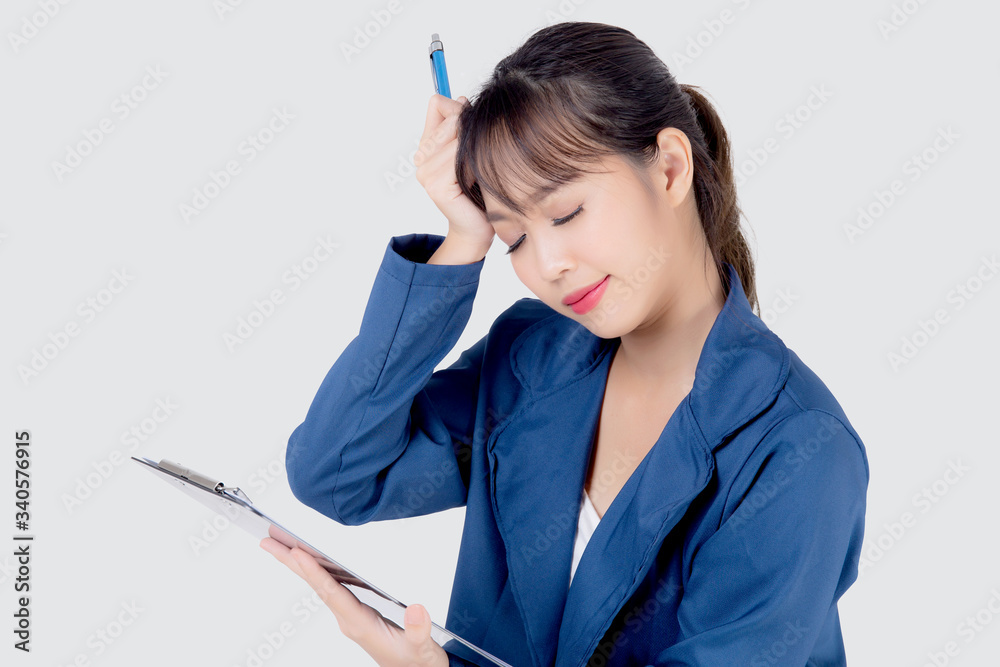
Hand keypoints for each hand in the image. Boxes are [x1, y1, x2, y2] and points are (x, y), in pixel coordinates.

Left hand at [259, 537, 448, 666]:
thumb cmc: (417, 663)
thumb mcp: (422, 650)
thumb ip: (418, 630)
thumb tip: (416, 609)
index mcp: (360, 625)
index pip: (332, 594)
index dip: (314, 572)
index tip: (296, 553)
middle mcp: (350, 620)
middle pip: (316, 586)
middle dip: (291, 562)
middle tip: (269, 540)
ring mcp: (351, 617)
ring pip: (321, 585)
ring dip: (302, 564)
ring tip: (284, 542)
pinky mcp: (356, 614)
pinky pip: (331, 587)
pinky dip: (319, 571)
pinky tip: (314, 560)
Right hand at [414, 93, 494, 253]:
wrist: (476, 228)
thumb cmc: (478, 191)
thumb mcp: (469, 152)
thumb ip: (460, 126)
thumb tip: (461, 99)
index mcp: (426, 146)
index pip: (437, 105)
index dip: (458, 110)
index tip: (471, 129)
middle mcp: (420, 158)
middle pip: (450, 118)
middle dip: (470, 130)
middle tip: (480, 156)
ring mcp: (425, 172)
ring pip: (457, 136)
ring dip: (475, 149)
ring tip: (478, 171)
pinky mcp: (436, 186)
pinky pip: (460, 158)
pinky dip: (475, 165)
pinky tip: (477, 180)